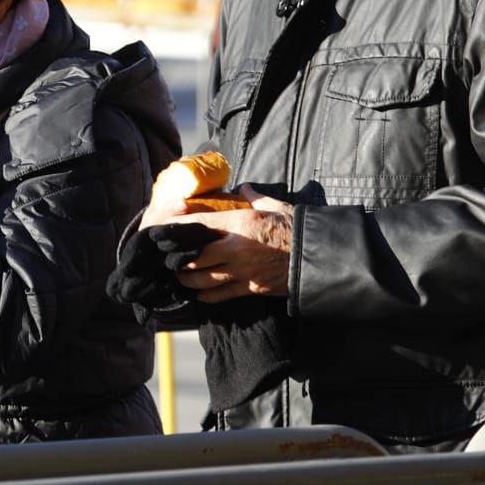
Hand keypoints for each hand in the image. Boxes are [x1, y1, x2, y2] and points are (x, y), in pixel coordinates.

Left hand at [167, 186, 293, 302]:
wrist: (319, 257)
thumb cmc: (297, 229)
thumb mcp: (276, 206)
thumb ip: (255, 197)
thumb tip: (245, 188)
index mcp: (241, 223)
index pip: (199, 224)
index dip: (178, 228)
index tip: (165, 230)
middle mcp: (236, 248)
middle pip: (195, 256)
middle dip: (178, 259)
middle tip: (169, 258)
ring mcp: (242, 270)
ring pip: (203, 278)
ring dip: (187, 279)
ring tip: (179, 276)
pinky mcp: (251, 288)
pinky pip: (221, 294)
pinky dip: (206, 296)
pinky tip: (199, 294)